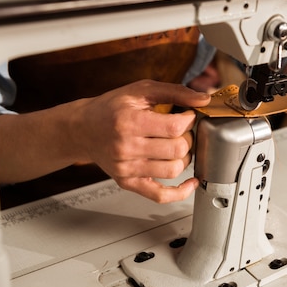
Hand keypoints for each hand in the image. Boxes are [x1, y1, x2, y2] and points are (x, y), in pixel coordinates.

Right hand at [71, 80, 210, 202]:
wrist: (83, 128)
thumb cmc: (111, 108)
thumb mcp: (141, 90)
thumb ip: (175, 91)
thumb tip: (204, 98)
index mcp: (130, 122)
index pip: (175, 127)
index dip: (189, 120)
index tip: (187, 116)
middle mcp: (127, 147)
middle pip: (177, 150)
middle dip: (188, 139)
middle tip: (183, 132)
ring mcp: (127, 168)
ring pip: (173, 171)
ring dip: (184, 159)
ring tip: (177, 148)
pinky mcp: (128, 182)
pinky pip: (160, 195)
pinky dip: (180, 192)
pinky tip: (190, 182)